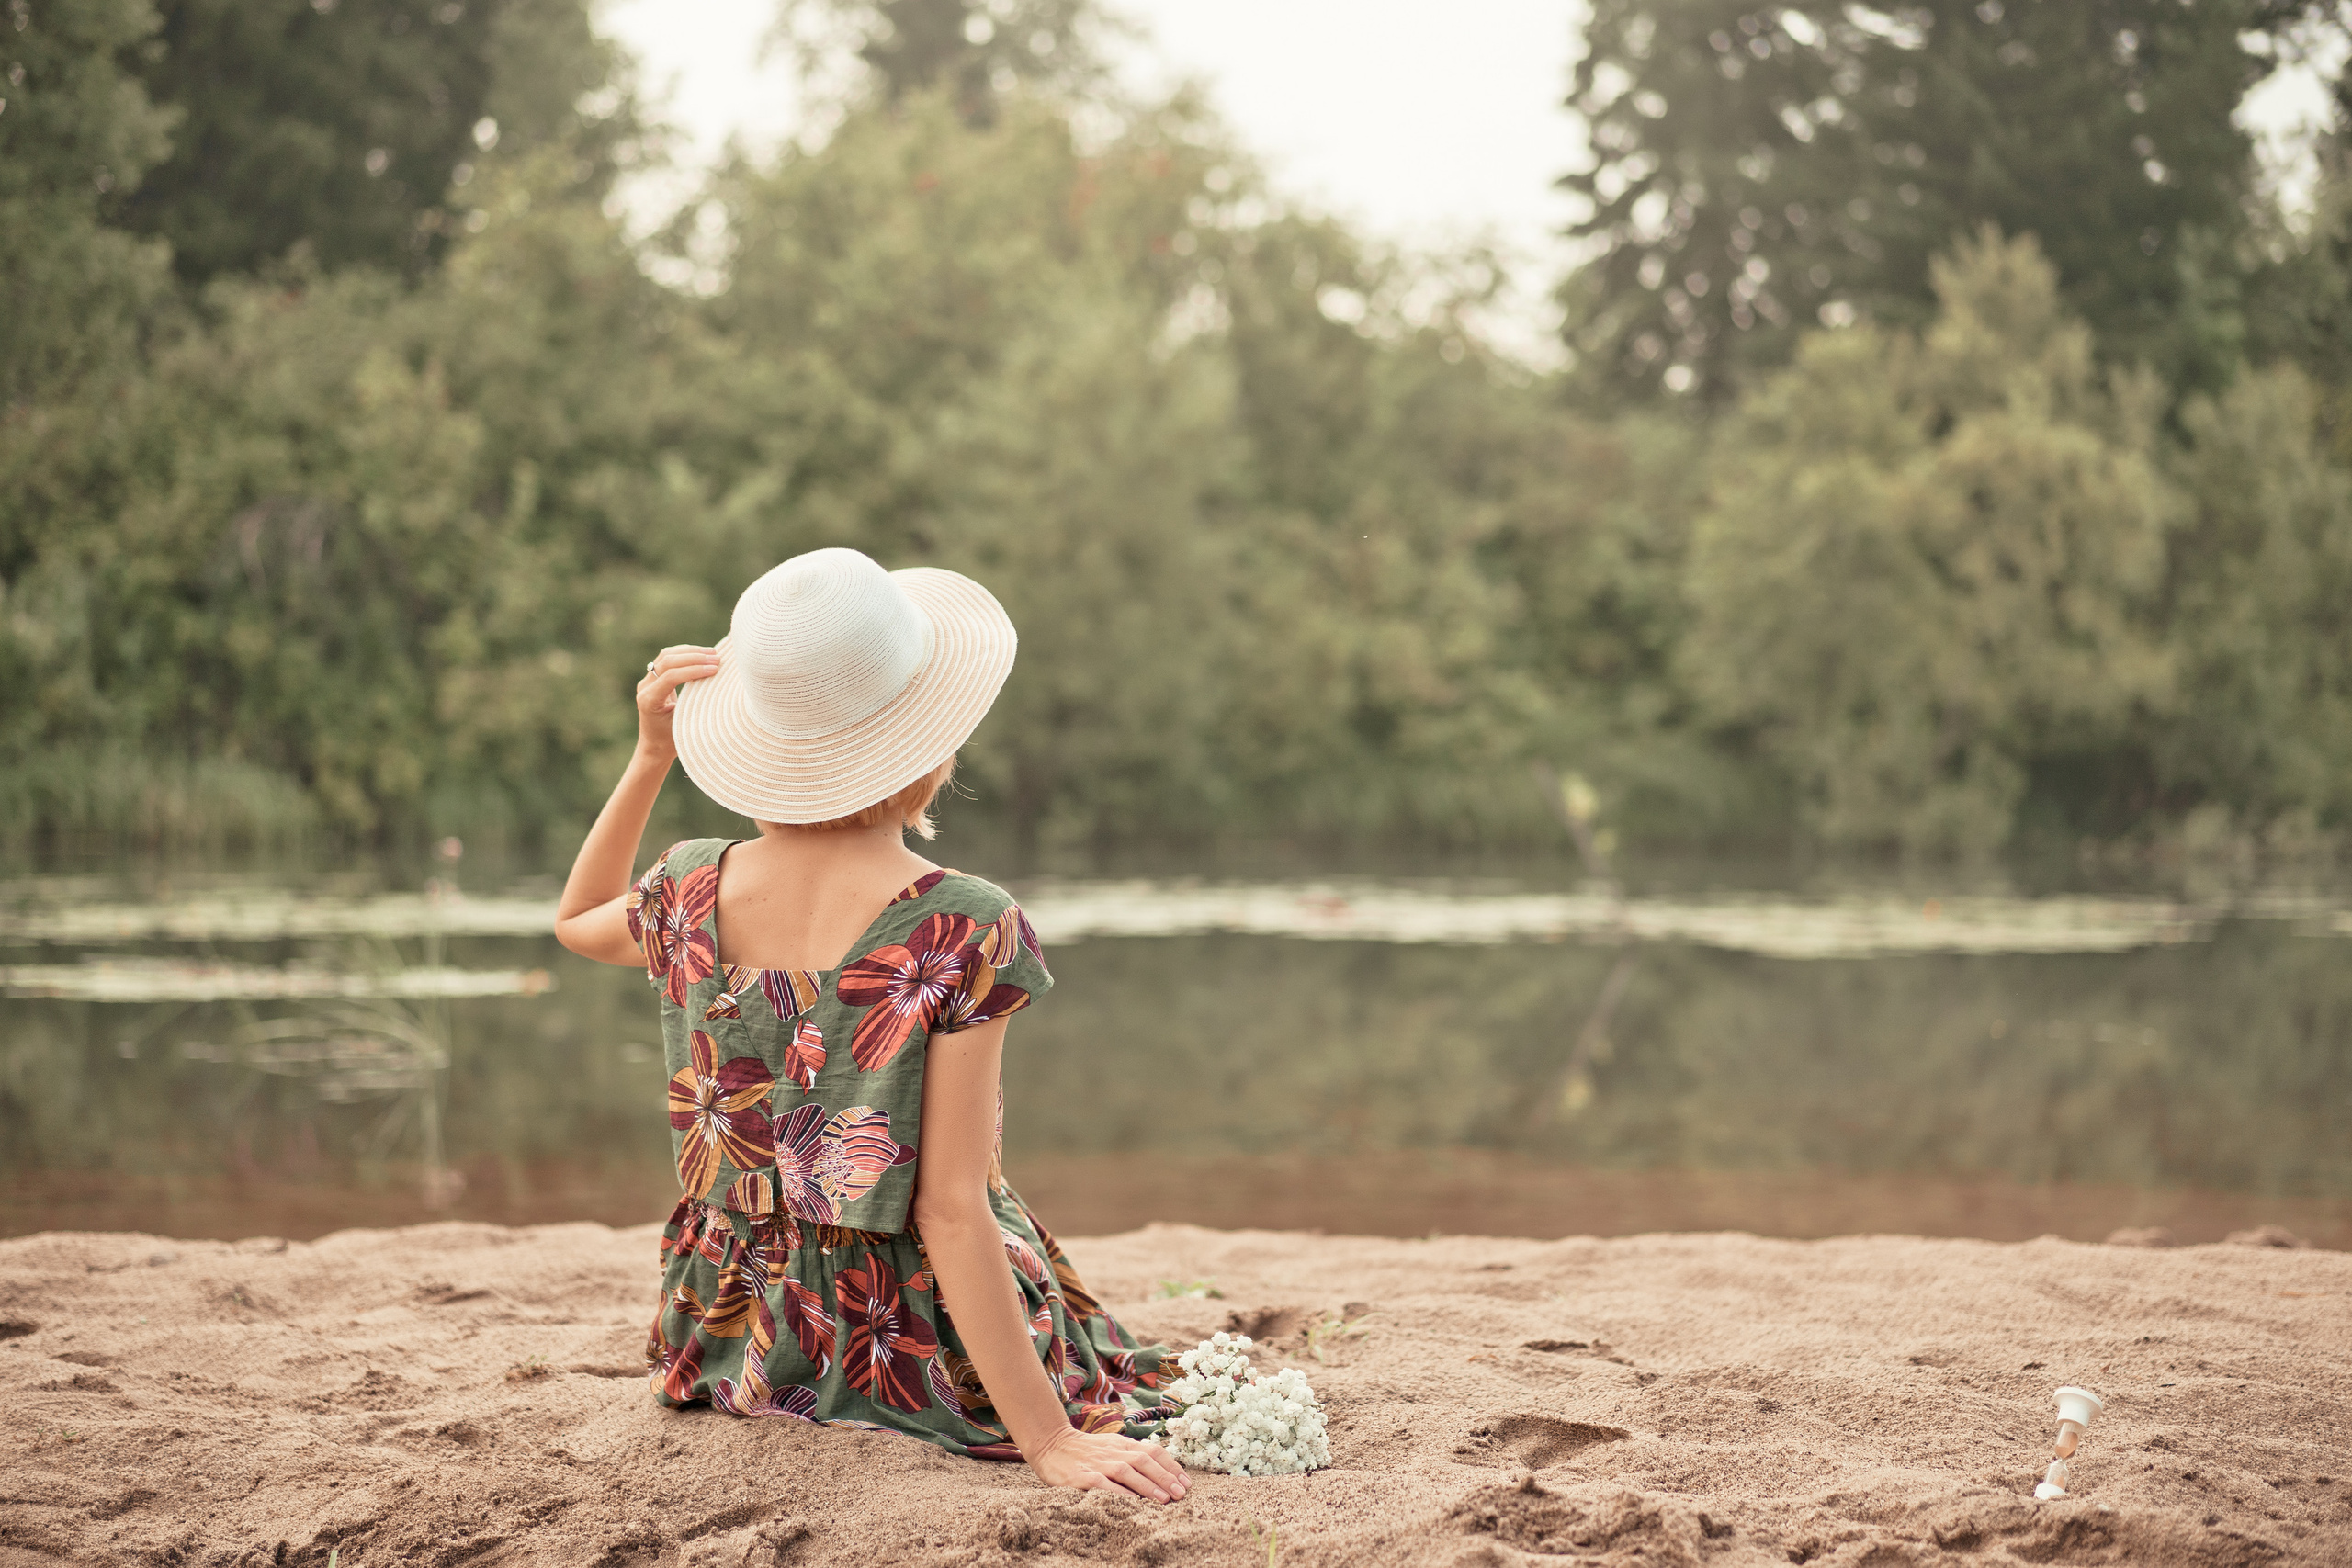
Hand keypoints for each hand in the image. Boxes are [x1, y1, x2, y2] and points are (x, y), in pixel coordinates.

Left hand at [635, 645, 721, 760]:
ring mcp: (647, 681)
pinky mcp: (653, 678)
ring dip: (690, 652)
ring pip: (666, 656)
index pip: (670, 676)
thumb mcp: (683, 725)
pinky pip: (667, 659)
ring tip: (712, 654)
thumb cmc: (671, 742)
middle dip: (693, 657)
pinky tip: (702, 656)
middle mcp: (644, 688)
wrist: (655, 747)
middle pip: (667, 661)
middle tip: (717, 659)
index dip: (694, 670)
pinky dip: (685, 654)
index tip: (715, 669)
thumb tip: (716, 685)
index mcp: (649, 700)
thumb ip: (693, 704)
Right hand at [1025, 1428, 1190, 1502]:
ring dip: (1148, 1485)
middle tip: (1182, 1494)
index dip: (1172, 1466)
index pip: (1153, 1451)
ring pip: (1127, 1471)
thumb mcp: (1111, 1447)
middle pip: (1144, 1461)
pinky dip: (1118, 1493)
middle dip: (1166, 1477)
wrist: (1051, 1443)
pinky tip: (1132, 1503)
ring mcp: (1097, 1463)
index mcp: (1122, 1444)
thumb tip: (1161, 1472)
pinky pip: (1102, 1484)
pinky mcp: (1081, 1476)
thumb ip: (1132, 1456)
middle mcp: (1113, 1451)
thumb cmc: (1085, 1450)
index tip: (1186, 1482)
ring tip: (1165, 1500)